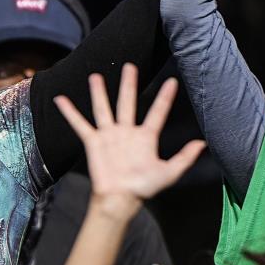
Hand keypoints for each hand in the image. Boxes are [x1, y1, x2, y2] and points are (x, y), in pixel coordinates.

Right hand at [53, 64, 204, 221]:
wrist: (119, 198)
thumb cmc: (144, 188)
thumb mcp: (169, 173)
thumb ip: (184, 157)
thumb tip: (203, 143)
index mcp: (146, 137)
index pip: (157, 112)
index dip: (165, 97)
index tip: (173, 81)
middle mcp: (127, 132)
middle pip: (127, 102)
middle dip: (128, 84)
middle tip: (130, 66)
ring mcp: (109, 135)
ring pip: (104, 108)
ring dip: (99, 92)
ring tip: (95, 76)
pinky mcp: (93, 142)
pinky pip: (80, 124)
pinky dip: (70, 112)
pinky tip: (61, 100)